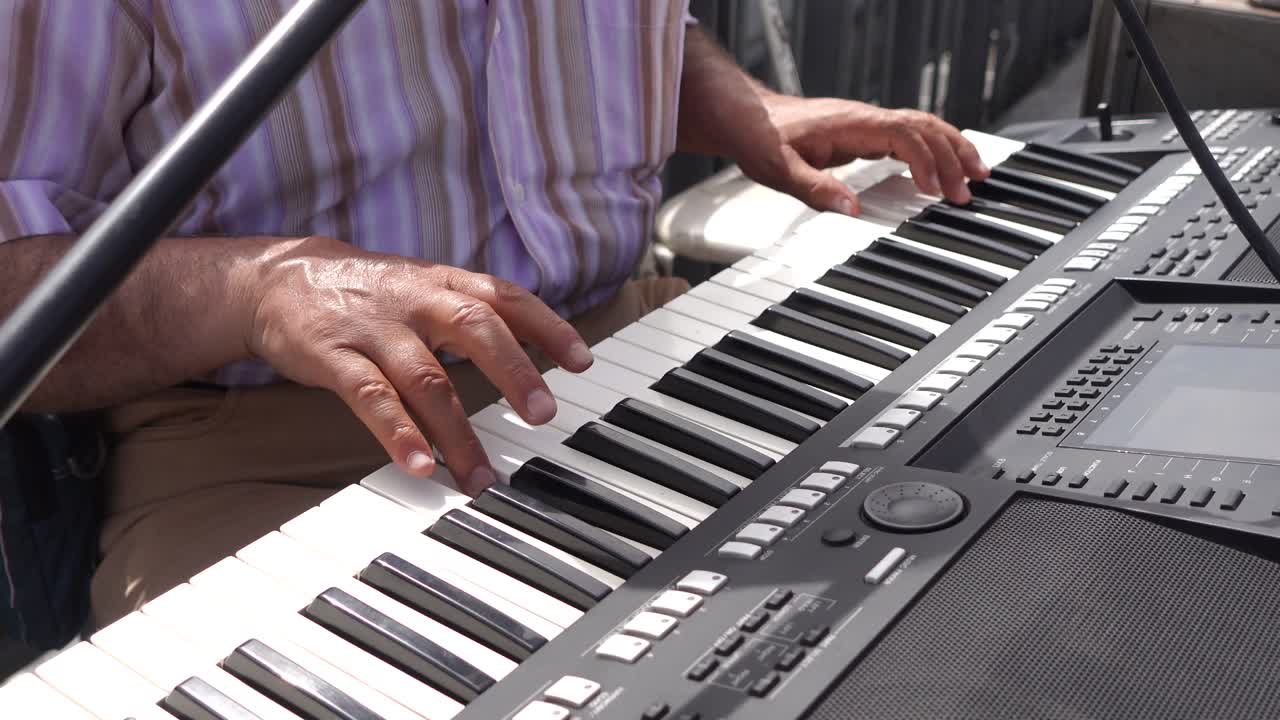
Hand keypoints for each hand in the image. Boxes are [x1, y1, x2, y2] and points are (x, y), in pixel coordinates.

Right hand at [243, 237, 592, 494]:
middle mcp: (416, 301)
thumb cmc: (367, 292)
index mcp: (443, 283)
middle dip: (513, 372)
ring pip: (425, 378)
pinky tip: (419, 465)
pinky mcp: (333, 356)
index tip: (582, 361)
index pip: (506, 297)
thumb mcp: (424, 288)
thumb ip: (474, 314)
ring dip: (457, 431)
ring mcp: (374, 329)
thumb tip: (537, 352)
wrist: (275, 278)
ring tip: (480, 476)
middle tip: (542, 416)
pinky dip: (397, 434)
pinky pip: (370, 398)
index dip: (548, 326)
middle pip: (475, 328)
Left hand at [737, 96, 990, 214]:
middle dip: (953, 156)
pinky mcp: (865, 131)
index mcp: (851, 124)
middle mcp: (865, 118)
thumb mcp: (780, 169)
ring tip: (978, 173)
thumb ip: (815, 189)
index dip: (925, 161)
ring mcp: (868, 123)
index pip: (903, 135)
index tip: (936, 190)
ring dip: (952, 148)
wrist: (748, 117)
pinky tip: (945, 167)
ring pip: (923, 127)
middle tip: (970, 190)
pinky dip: (934, 148)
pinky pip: (910, 135)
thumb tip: (851, 210)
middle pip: (924, 127)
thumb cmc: (761, 138)